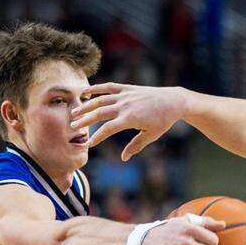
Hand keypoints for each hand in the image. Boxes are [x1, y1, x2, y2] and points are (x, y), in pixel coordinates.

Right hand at [70, 83, 188, 160]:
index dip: (97, 137)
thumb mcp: (151, 135)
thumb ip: (136, 146)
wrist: (173, 101)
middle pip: (100, 113)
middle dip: (85, 120)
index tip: (89, 144)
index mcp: (131, 118)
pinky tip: (85, 92)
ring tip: (75, 113)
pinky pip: (108, 87)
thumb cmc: (163, 121)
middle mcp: (125, 105)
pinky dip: (96, 88)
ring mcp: (125, 95)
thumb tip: (123, 158)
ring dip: (86, 106)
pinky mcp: (127, 88)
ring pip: (100, 99)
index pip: (108, 129)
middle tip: (72, 127)